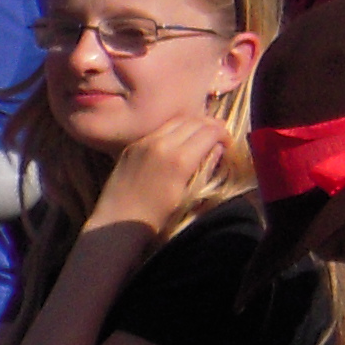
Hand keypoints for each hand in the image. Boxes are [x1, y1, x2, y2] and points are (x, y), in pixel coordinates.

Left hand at [90, 113, 226, 231]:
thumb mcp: (189, 195)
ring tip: (200, 136)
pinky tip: (179, 140)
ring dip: (193, 124)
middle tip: (219, 137)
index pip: (210, 131)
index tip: (228, 145)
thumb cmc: (158, 217)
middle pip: (195, 122)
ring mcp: (144, 142)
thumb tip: (218, 149)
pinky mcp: (132, 146)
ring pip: (176, 121)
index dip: (224, 135)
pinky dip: (174, 129)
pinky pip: (159, 129)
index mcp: (180, 159)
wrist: (116, 223)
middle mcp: (162, 144)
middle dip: (211, 126)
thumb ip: (206, 168)